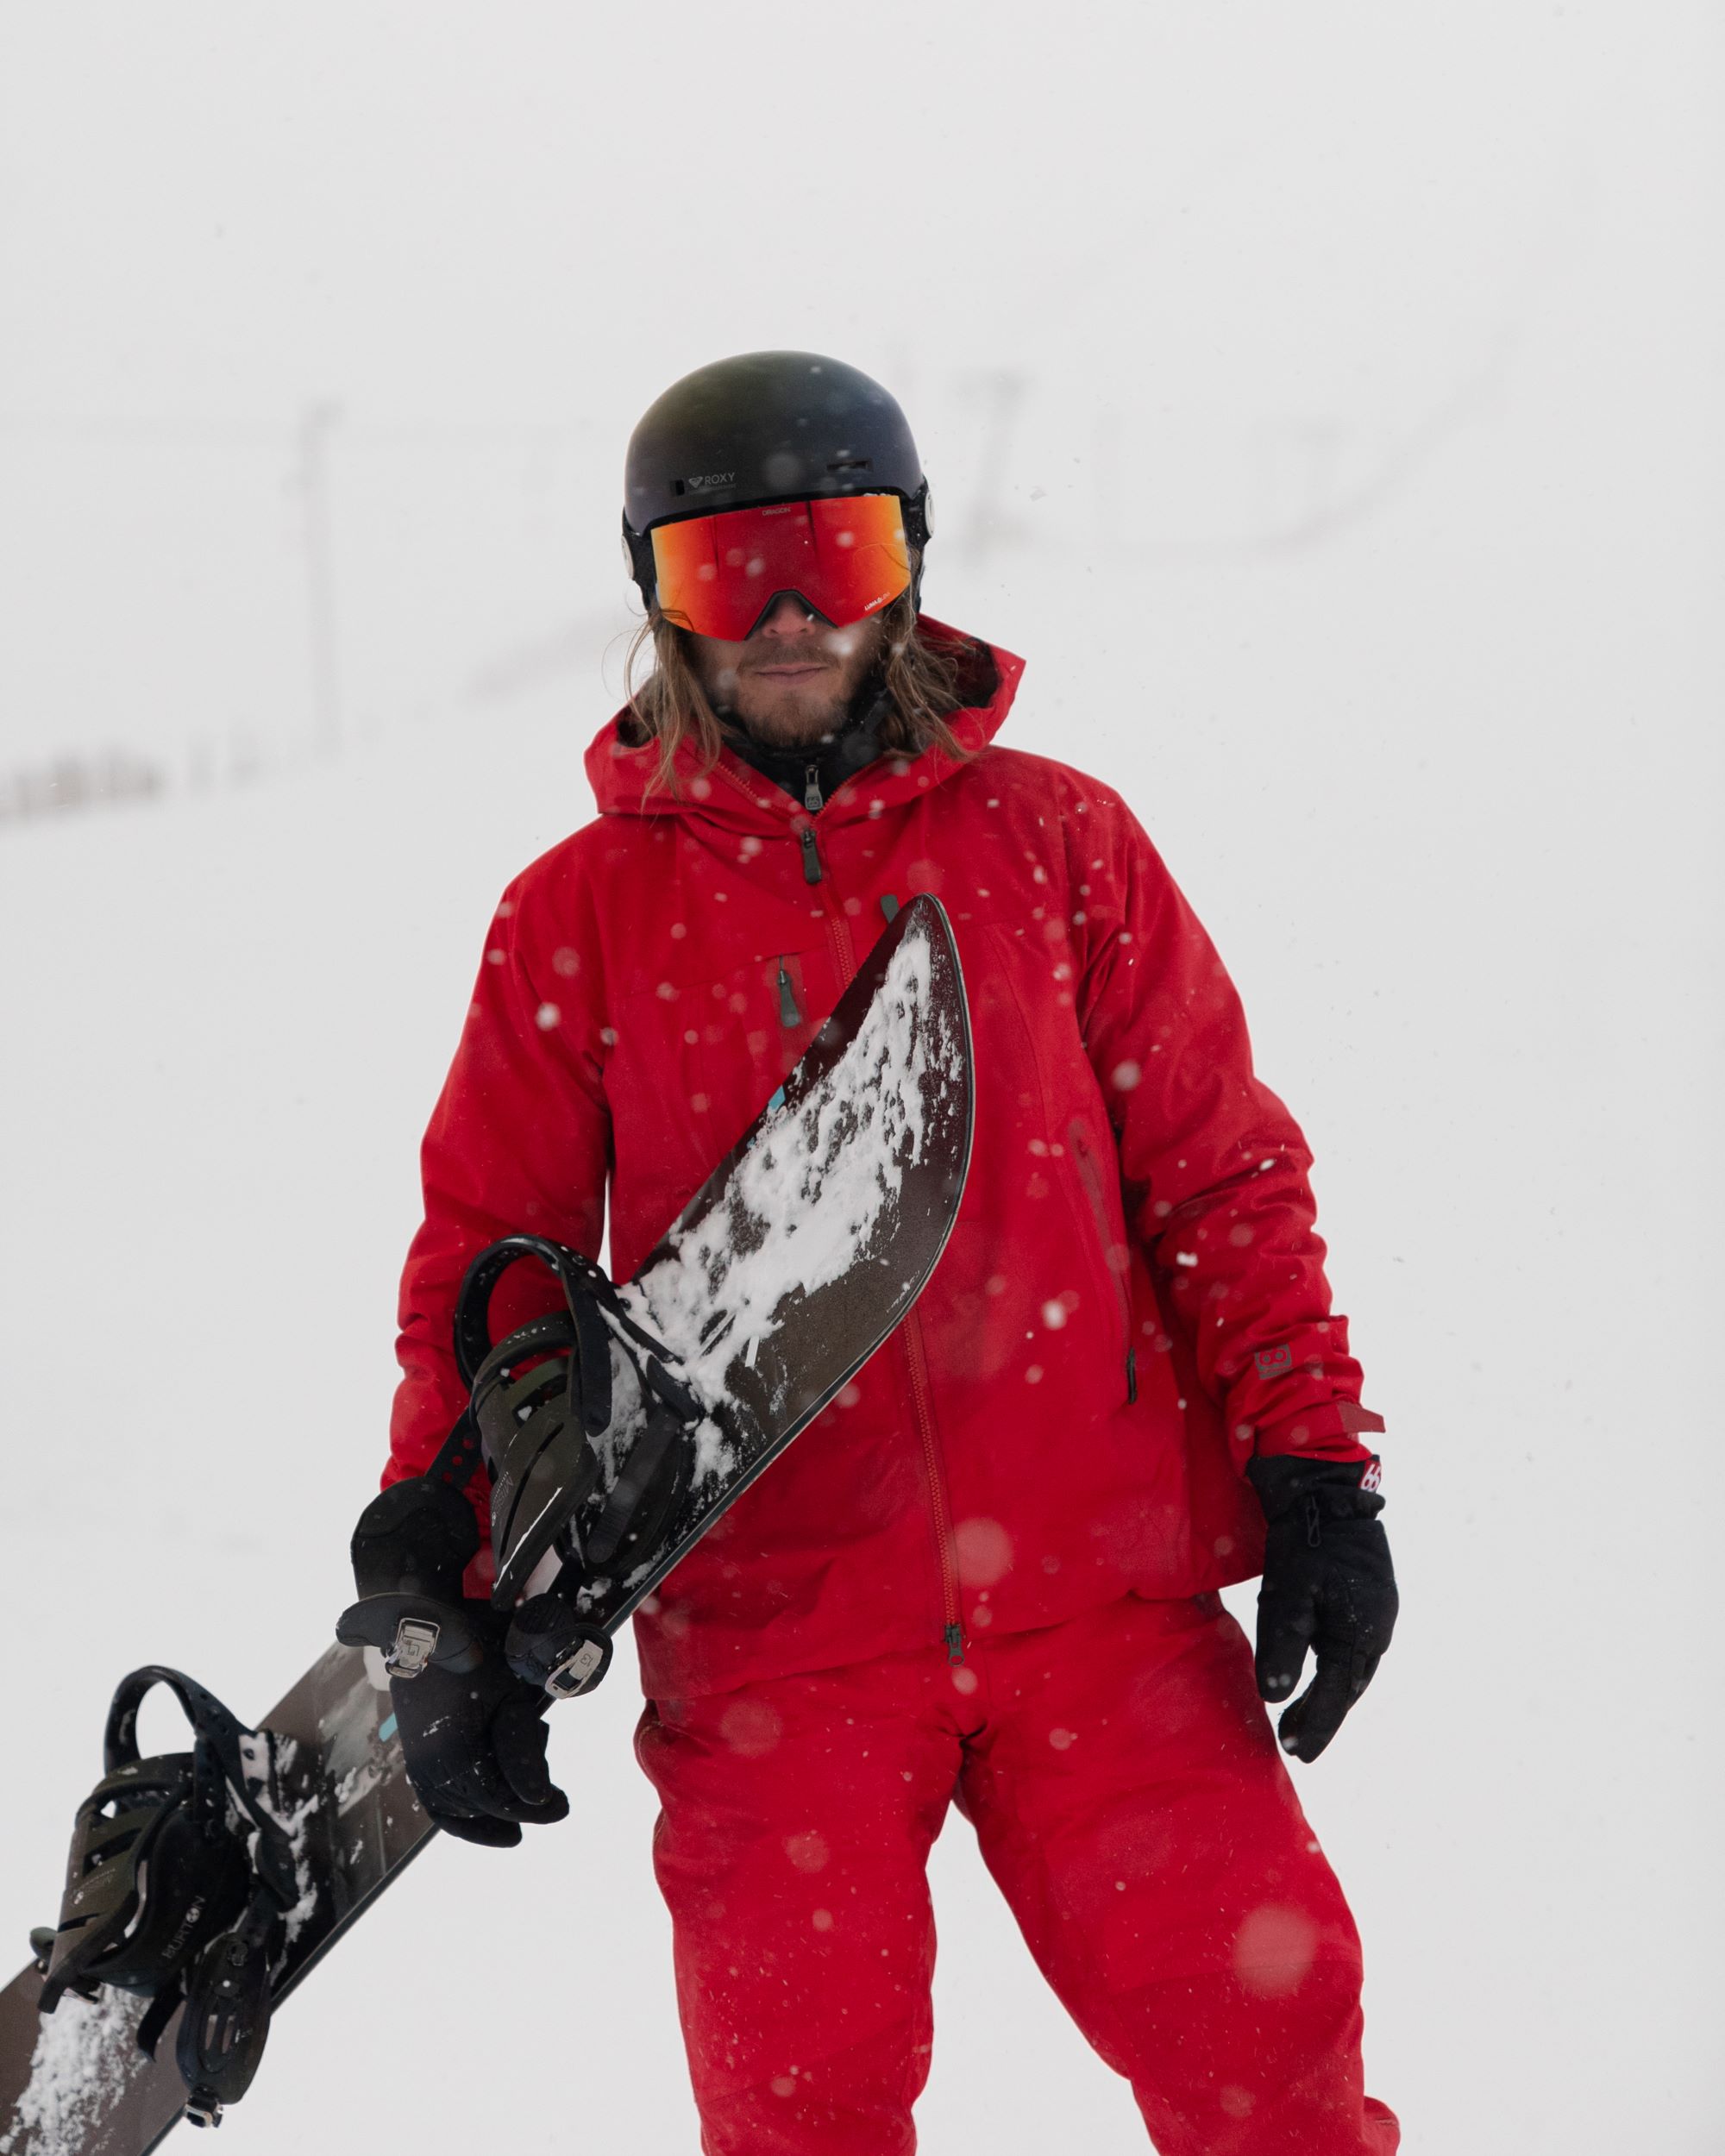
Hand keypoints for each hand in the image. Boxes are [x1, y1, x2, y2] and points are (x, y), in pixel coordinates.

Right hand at [383, 1602, 569, 1847]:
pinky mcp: (415, 1755)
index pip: (500, 1799)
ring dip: (492, 1811)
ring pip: (458, 1808)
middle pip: (483, 1805)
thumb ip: (521, 1750)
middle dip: (519, 1802)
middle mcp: (429, 1764)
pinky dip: (462, 1814)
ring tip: (523, 1803)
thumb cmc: (481, 1652)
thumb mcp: (511, 1697)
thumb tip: (538, 1798)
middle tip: (556, 1797)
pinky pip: (436, 1801)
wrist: (433, 1624)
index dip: (534, 1807)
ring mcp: (418, 1761)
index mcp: (454, 1751)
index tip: (563, 1806)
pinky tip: (486, 1818)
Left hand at [1244, 1456, 1397, 1762]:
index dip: (1317, 1724)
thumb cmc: (1304, 1545)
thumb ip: (1283, 1647)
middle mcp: (1378, 1628)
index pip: (1338, 1694)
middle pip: (1350, 1684)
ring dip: (1330, 1692)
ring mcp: (1378, 1611)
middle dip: (1324, 1715)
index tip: (1297, 1752)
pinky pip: (1352, 1644)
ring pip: (1352, 1666)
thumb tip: (1276, 1696)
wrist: (1327, 1495)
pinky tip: (1318, 1670)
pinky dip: (1335, 1666)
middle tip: (1296, 1743)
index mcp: (1363, 1632)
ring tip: (1303, 1716)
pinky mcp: (1370, 1597)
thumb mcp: (1286, 1597)